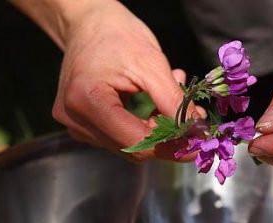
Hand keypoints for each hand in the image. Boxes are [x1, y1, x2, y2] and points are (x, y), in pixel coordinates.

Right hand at [51, 1, 187, 160]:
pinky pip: (119, 136)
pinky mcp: (81, 126)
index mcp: (87, 101)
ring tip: (166, 97)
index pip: (137, 142)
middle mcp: (75, 120)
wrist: (88, 24)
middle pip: (133, 148)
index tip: (197, 141)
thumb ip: (173, 102)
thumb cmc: (116, 35)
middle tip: (189, 113)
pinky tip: (152, 104)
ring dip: (155, 127)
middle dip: (165, 135)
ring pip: (128, 144)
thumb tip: (196, 131)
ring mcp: (75, 125)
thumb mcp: (152, 64)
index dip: (171, 145)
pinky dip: (142, 124)